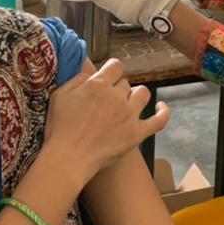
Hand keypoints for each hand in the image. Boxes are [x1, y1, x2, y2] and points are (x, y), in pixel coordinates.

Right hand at [44, 59, 170, 181]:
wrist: (68, 158)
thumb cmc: (60, 128)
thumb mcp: (60, 96)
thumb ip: (77, 79)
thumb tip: (91, 71)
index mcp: (98, 85)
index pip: (115, 66)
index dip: (111, 71)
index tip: (106, 78)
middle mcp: (117, 97)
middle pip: (125, 83)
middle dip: (117, 89)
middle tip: (106, 102)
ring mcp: (129, 115)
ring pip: (143, 94)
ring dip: (135, 96)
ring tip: (126, 104)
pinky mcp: (137, 134)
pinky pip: (159, 120)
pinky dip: (163, 112)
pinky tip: (161, 107)